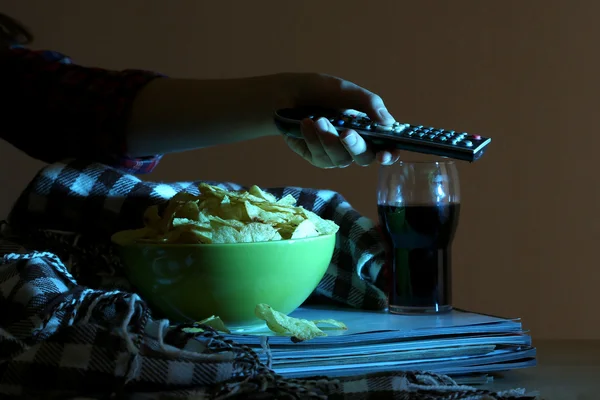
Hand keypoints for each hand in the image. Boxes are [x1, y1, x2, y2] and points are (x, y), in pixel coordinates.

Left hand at [281, 73, 401, 168]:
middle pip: (364, 158)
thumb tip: (389, 122)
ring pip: (340, 158)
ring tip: (318, 119)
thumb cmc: (320, 90)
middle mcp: (354, 143)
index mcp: (368, 127)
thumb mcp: (346, 91)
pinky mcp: (316, 156)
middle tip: (346, 133)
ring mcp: (335, 153)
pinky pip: (320, 156)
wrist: (288, 93)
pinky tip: (305, 124)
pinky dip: (313, 139)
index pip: (386, 147)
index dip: (389, 154)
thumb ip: (369, 103)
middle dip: (355, 146)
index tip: (383, 155)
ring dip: (329, 139)